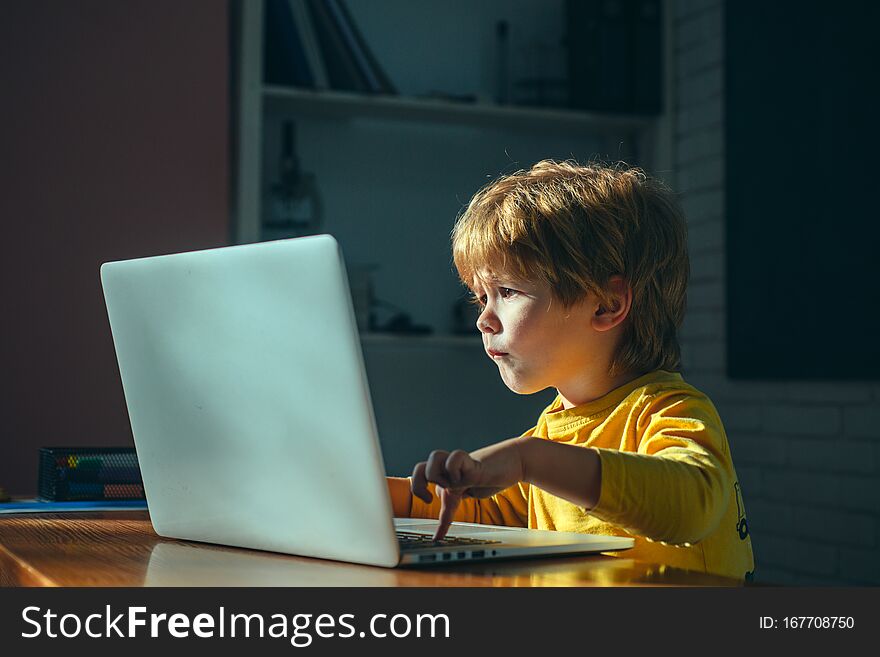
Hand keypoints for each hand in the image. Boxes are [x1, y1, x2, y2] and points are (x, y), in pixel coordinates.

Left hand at [410, 438, 524, 540]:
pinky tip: (468, 479)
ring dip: (437, 475)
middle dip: (418, 486)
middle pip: (420, 468)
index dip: (425, 509)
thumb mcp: (470, 494)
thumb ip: (454, 502)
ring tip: (451, 486)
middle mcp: (449, 471)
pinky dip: (456, 471)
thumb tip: (439, 525)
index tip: (437, 538)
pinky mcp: (470, 461)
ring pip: (434, 458)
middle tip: (430, 499)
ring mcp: (458, 465)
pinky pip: (454, 459)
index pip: (423, 485)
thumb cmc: (490, 477)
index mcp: (445, 478)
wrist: (513, 462)